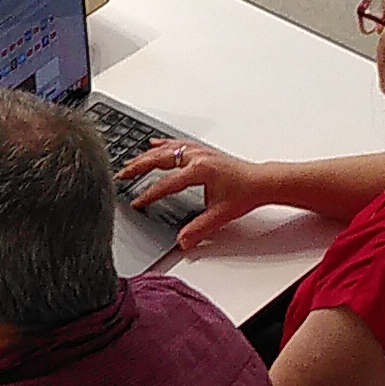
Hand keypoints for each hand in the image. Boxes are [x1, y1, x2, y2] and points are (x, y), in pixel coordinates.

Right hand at [123, 140, 263, 248]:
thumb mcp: (220, 214)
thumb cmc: (246, 192)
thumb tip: (182, 241)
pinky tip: (154, 144)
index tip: (137, 202)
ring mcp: (199, 152)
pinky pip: (177, 144)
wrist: (263, 181)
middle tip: (121, 175)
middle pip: (159, 159)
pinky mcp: (203, 151)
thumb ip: (199, 229)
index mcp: (200, 170)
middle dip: (137, 167)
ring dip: (146, 155)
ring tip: (130, 162)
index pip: (166, 183)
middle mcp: (197, 157)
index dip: (149, 194)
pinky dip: (163, 144)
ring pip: (166, 149)